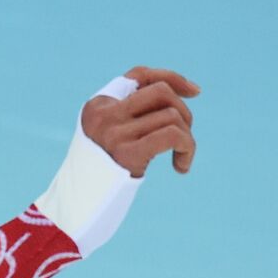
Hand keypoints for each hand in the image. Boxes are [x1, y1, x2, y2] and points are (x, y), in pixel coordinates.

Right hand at [81, 66, 199, 177]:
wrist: (82, 202)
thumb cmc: (108, 168)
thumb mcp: (114, 133)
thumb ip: (136, 110)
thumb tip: (192, 90)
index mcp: (98, 104)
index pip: (140, 75)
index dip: (172, 78)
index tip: (196, 92)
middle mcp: (103, 114)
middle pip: (161, 92)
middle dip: (183, 112)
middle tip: (182, 138)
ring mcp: (114, 133)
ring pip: (172, 116)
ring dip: (187, 137)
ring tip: (180, 156)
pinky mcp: (127, 153)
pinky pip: (172, 135)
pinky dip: (187, 148)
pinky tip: (181, 167)